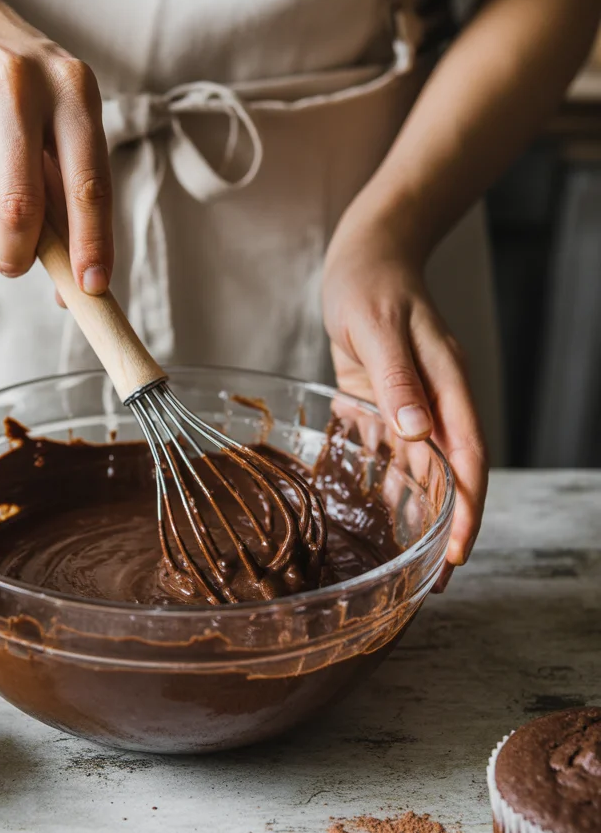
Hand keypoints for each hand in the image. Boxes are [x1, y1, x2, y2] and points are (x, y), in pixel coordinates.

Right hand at [0, 0, 111, 292]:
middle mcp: (16, 81)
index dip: (91, 243)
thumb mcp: (57, 117)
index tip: (91, 289)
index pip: (88, 183)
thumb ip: (70, 194)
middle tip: (13, 265)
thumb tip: (80, 282)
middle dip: (18, 256)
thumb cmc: (16, 89)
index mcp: (71, 87)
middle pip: (21, 209)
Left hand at [322, 230, 487, 589]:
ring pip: (422, 469)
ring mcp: (413, 402)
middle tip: (435, 579)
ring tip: (411, 562)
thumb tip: (418, 433)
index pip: (467, 457)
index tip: (458, 553)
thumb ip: (397, 379)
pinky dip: (389, 483)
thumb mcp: (377, 328)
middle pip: (451, 473)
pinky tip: (379, 515)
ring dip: (420, 513)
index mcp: (447, 383)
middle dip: (449, 526)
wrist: (366, 253)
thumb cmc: (371, 283)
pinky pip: (391, 451)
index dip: (467, 508)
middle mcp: (435, 400)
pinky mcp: (386, 401)